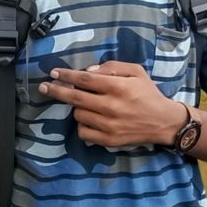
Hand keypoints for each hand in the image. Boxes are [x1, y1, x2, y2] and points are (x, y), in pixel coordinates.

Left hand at [39, 61, 186, 147]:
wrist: (163, 122)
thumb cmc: (148, 93)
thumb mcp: (136, 71)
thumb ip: (113, 66)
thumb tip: (89, 70)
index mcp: (117, 87)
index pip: (84, 80)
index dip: (66, 75)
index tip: (54, 73)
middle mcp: (111, 106)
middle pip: (75, 98)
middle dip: (56, 91)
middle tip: (44, 87)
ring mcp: (109, 125)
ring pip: (78, 115)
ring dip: (77, 107)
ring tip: (87, 103)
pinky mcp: (108, 140)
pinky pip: (83, 132)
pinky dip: (82, 125)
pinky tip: (90, 118)